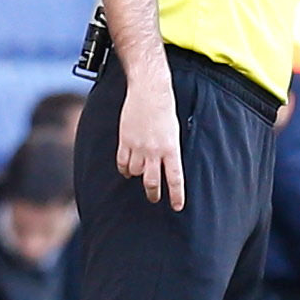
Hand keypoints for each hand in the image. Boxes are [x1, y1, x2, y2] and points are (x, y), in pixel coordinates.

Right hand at [119, 75, 184, 209]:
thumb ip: (170, 150)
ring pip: (135, 173)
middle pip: (152, 181)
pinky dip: (124, 169)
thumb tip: (167, 166)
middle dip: (154, 193)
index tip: (177, 206)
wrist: (150, 92)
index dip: (176, 195)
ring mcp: (138, 147)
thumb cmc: (165, 110)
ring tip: (141, 175)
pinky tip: (127, 170)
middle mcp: (154, 151)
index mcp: (171, 148)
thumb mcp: (174, 132)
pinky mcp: (125, 141)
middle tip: (155, 199)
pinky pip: (122, 163)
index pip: (175, 178)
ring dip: (137, 177)